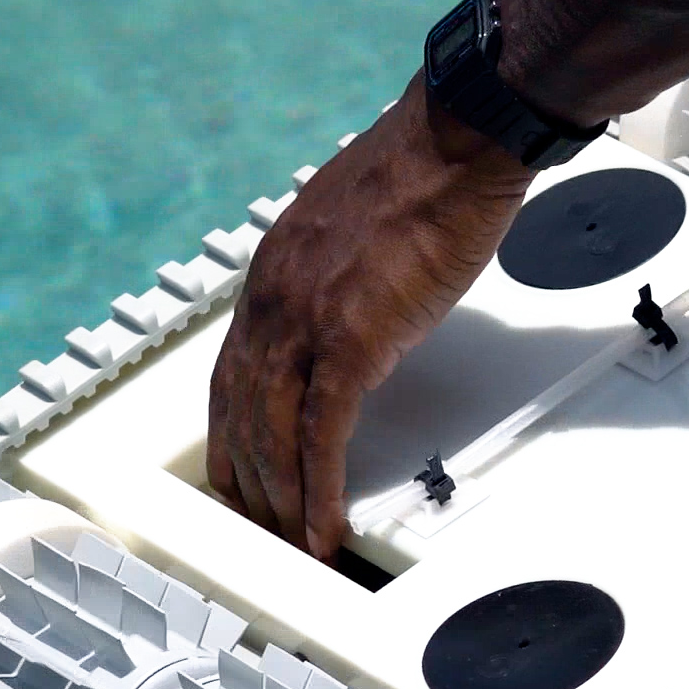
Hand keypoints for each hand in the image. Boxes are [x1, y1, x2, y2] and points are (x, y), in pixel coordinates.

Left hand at [208, 74, 533, 556]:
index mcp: (272, 275)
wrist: (456, 144)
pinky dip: (318, 490)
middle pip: (242, 415)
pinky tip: (324, 525)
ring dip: (282, 500)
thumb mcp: (358, 238)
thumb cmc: (424, 177)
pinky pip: (321, 435)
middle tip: (262, 529)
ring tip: (295, 544)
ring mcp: (307, 322)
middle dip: (249, 483)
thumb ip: (342, 284)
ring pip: (274, 434)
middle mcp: (272, 301)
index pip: (232, 376)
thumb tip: (358, 319)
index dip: (233, 436)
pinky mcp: (351, 341)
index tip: (240, 476)